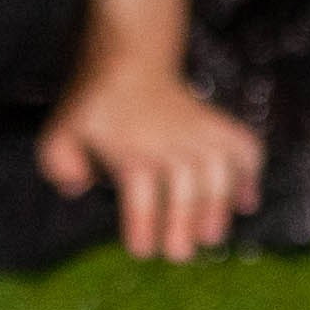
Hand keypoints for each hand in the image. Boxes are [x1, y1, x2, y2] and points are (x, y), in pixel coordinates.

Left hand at [36, 59, 262, 261]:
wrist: (129, 56)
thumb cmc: (96, 105)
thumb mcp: (63, 128)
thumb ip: (58, 162)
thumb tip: (76, 189)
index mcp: (133, 150)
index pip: (141, 198)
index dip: (143, 229)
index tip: (141, 249)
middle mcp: (171, 144)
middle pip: (185, 194)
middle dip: (183, 228)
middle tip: (179, 253)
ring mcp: (200, 134)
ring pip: (219, 178)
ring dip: (218, 211)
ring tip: (211, 236)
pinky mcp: (220, 127)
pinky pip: (245, 151)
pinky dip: (250, 177)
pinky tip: (246, 201)